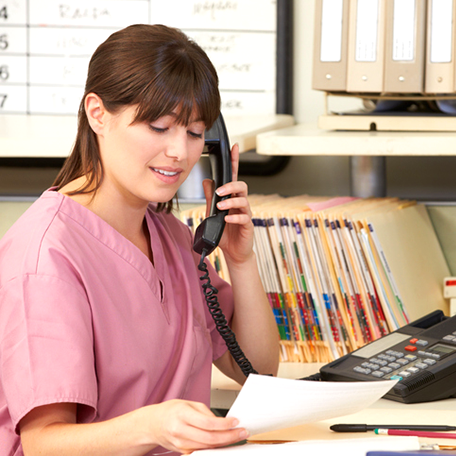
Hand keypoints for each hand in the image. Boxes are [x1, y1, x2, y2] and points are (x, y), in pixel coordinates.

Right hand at [146, 399, 246, 453]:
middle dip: (229, 436)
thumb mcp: (188, 404)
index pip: (207, 423)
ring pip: (207, 447)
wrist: (153, 424)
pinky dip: (214, 447)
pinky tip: (224, 442)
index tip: (235, 421)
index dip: (224, 424)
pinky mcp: (182, 452)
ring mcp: (180, 444)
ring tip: (237, 437)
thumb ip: (205, 413)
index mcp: (182, 414)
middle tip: (242, 432)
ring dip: (224, 443)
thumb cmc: (171, 411)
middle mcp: (180, 431)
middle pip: (209, 438)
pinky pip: (202, 450)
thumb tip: (221, 422)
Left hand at [202, 143, 254, 264]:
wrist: (233, 252)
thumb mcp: (212, 213)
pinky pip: (244, 218)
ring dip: (231, 201)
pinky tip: (226, 219)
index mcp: (231, 198)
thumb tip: (207, 181)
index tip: (234, 148)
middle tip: (219, 191)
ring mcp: (245, 214)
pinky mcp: (247, 225)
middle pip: (241, 186)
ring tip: (220, 206)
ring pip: (244, 200)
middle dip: (231, 185)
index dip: (235, 161)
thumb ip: (210, 198)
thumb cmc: (224, 232)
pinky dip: (234, 217)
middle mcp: (240, 203)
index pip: (233, 176)